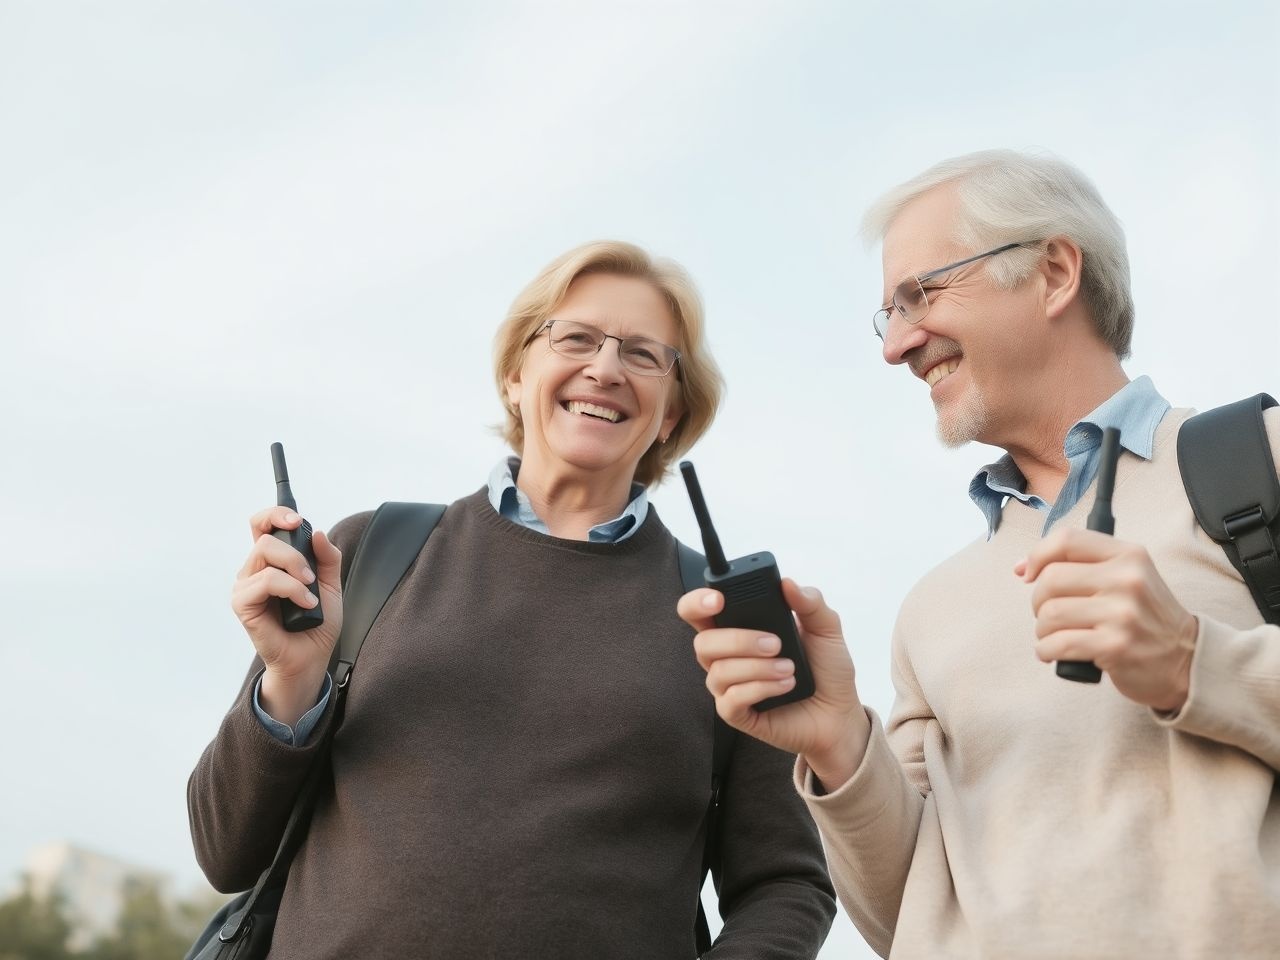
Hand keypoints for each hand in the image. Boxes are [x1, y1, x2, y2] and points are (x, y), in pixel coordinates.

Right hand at [230, 506, 343, 724]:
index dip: (276, 514)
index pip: (262, 525)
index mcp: (272, 562)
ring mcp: (246, 587)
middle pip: (266, 537)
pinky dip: (291, 589)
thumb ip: (327, 557)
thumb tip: (317, 532)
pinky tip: (305, 604)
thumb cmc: (316, 622)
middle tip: (312, 576)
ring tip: (310, 595)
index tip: (297, 520)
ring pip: (264, 553)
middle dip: (295, 552)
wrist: (311, 657)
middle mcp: (254, 570)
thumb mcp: (330, 583)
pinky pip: (265, 581)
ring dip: (295, 571)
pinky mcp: (243, 604)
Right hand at [677, 579, 869, 790]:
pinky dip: (759, 689)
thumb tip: (787, 583)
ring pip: (718, 671)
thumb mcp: (826, 628)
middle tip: (775, 643)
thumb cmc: (826, 669)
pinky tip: (784, 686)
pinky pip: (730, 699)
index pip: (698, 611)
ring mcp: (729, 686)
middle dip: (738, 640)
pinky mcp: (736, 713)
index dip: (697, 602)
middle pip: (703, 642)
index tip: (718, 599)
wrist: (839, 713)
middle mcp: (726, 656)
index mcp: (738, 627)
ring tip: (790, 669)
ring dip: (757, 667)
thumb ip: (810, 602)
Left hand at [1017, 528, 1197, 711]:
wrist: (1186, 660)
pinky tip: (1054, 653)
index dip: (1037, 555)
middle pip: (1051, 579)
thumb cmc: (1143, 617)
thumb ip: (1080, 565)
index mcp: (1128, 555)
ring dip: (1042, 630)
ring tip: (1055, 636)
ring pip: (1050, 614)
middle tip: (1047, 614)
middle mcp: (1127, 579)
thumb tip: (1021, 568)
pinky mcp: (1115, 647)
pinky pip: (1058, 644)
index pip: (1066, 539)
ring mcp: (1122, 614)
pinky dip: (1045, 651)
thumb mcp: (1126, 577)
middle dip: (1037, 600)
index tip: (1028, 574)